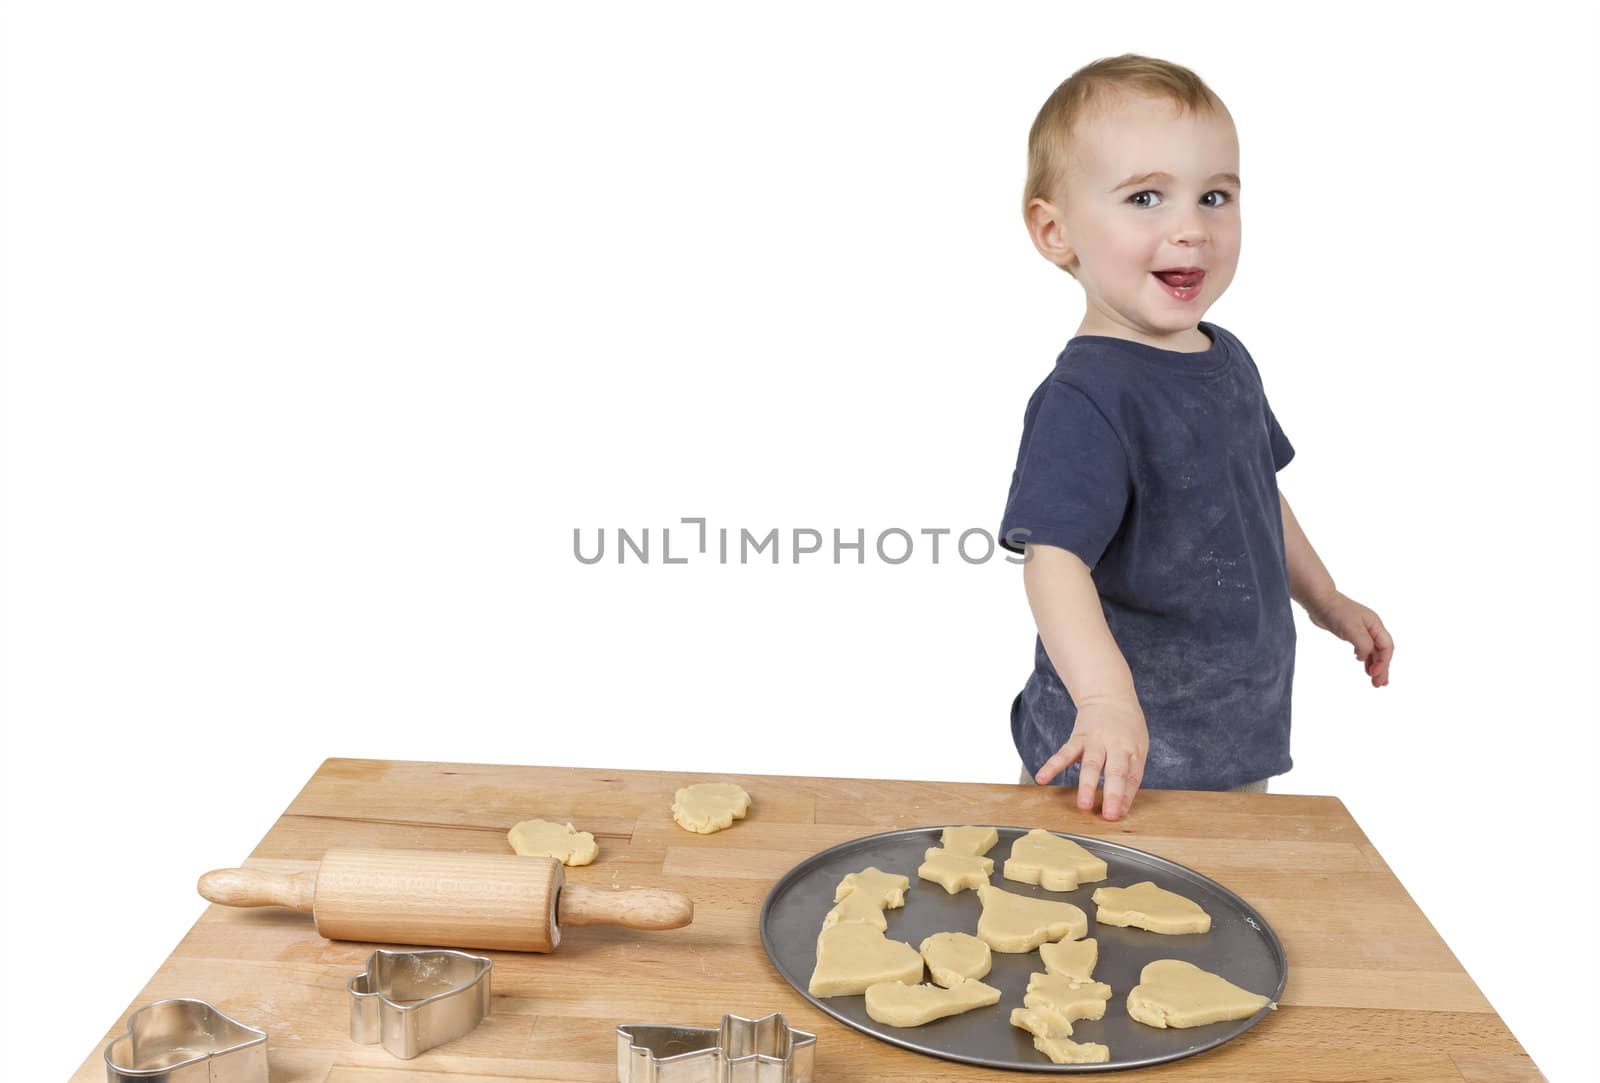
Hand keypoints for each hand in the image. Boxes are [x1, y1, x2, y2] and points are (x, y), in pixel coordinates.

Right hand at [1035, 698, 1148, 820]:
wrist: (1109, 696)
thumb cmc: (1126, 728)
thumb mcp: (1138, 747)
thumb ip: (1130, 774)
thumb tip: (1122, 806)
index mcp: (1133, 749)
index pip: (1132, 777)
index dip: (1126, 797)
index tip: (1119, 815)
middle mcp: (1115, 745)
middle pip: (1115, 771)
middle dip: (1112, 793)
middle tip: (1109, 814)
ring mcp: (1095, 741)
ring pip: (1091, 763)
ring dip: (1086, 785)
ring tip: (1082, 805)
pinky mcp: (1077, 738)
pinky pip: (1064, 753)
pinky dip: (1052, 766)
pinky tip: (1042, 778)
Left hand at [1305, 589, 1392, 686]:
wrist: (1319, 600)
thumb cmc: (1336, 612)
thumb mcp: (1352, 629)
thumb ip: (1363, 645)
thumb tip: (1364, 658)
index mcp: (1375, 625)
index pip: (1387, 647)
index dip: (1384, 662)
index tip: (1374, 674)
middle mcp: (1371, 628)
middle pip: (1382, 651)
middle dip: (1382, 668)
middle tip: (1379, 685)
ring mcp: (1361, 630)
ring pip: (1373, 650)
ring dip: (1374, 665)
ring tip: (1374, 680)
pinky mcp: (1350, 632)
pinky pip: (1363, 648)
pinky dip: (1365, 658)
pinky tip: (1363, 665)